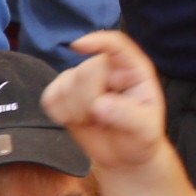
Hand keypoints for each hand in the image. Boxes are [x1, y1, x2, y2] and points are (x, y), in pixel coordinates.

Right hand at [41, 29, 173, 170]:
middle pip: (85, 71)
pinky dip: (59, 112)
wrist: (124, 154)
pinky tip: (75, 121)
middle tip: (100, 118)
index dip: (97, 41)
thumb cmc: (140, 137)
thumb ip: (128, 116)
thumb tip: (100, 104)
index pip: (116, 45)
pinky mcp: (64, 92)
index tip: (77, 46)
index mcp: (133, 70)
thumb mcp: (145, 130)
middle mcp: (108, 69)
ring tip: (91, 120)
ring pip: (65, 83)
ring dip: (74, 109)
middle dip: (88, 99)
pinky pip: (50, 96)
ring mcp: (84, 79)